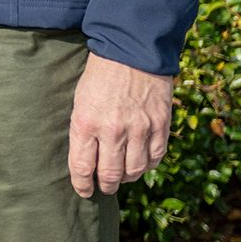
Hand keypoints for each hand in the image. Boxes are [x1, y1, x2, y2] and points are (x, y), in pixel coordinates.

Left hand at [67, 53, 173, 196]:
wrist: (131, 51)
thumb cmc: (99, 76)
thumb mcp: (80, 100)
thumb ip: (84, 131)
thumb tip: (87, 160)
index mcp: (86, 122)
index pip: (82, 167)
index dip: (82, 184)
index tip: (83, 190)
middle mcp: (113, 130)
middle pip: (110, 175)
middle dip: (105, 185)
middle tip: (104, 187)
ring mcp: (139, 129)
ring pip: (135, 171)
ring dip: (127, 177)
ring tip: (122, 175)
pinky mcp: (160, 125)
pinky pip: (155, 158)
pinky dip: (148, 165)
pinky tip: (141, 162)